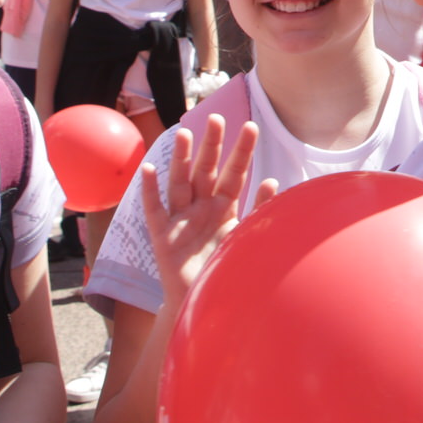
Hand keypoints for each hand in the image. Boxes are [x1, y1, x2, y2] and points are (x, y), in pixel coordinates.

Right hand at [142, 114, 276, 304]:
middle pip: (206, 171)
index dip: (242, 152)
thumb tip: (274, 181)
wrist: (202, 304)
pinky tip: (148, 169)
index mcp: (224, 208)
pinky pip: (154, 211)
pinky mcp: (162, 239)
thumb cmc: (225, 270)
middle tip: (216, 117)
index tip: (251, 126)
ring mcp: (180, 221)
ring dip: (181, 160)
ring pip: (179, 184)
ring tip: (184, 134)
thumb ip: (259, 212)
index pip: (234, 174)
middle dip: (212, 145)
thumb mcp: (245, 239)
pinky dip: (149, 192)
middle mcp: (201, 209)